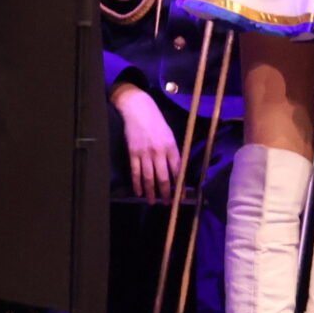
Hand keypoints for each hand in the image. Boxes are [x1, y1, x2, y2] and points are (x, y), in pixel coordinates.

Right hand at [114, 84, 180, 201]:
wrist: (138, 109)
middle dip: (165, 193)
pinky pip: (135, 172)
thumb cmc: (156, 121)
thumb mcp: (169, 135)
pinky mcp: (133, 153)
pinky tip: (139, 192)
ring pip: (148, 178)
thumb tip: (175, 171)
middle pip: (163, 178)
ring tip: (153, 202)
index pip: (177, 171)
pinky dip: (137, 184)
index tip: (180, 197)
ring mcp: (145, 153)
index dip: (179, 186)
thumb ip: (172, 152)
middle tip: (166, 203)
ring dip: (151, 192)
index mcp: (171, 147)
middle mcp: (159, 152)